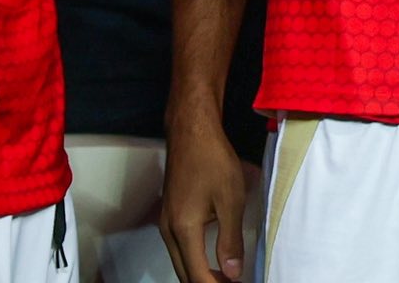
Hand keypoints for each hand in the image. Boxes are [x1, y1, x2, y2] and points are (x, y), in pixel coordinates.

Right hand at [161, 110, 250, 282]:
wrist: (191, 130)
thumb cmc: (213, 160)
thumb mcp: (230, 198)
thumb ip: (230, 239)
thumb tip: (232, 273)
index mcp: (184, 230)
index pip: (197, 275)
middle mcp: (169, 232)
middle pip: (184, 274)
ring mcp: (166, 223)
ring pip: (180, 262)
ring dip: (199, 274)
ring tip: (224, 277)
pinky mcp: (169, 214)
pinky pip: (179, 248)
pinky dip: (193, 259)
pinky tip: (210, 259)